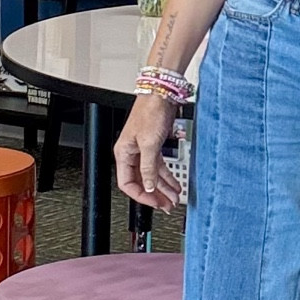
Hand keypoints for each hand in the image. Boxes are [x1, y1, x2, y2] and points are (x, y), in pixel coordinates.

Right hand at [114, 93, 182, 209]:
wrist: (162, 94)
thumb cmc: (150, 111)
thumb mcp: (149, 143)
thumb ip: (148, 168)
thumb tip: (149, 187)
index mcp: (123, 153)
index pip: (127, 183)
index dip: (141, 195)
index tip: (155, 202)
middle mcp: (131, 153)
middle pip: (141, 181)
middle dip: (155, 195)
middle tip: (166, 206)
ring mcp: (143, 150)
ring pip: (152, 175)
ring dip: (163, 188)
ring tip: (174, 199)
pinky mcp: (154, 145)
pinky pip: (159, 166)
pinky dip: (168, 176)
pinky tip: (175, 184)